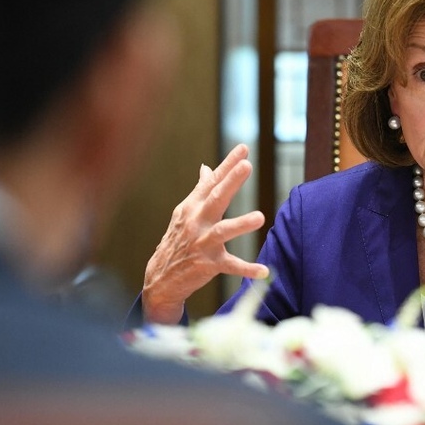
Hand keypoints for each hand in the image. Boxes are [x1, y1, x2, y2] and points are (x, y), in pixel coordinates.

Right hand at [141, 144, 267, 323]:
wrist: (161, 277)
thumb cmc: (178, 239)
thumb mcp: (185, 212)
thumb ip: (200, 190)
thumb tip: (206, 166)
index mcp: (193, 206)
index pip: (212, 181)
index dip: (228, 164)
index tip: (244, 148)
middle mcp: (197, 222)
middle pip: (216, 198)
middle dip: (231, 182)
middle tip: (247, 166)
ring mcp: (202, 243)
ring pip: (223, 231)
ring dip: (241, 224)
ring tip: (260, 217)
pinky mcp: (208, 264)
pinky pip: (230, 266)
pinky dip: (247, 269)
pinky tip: (264, 271)